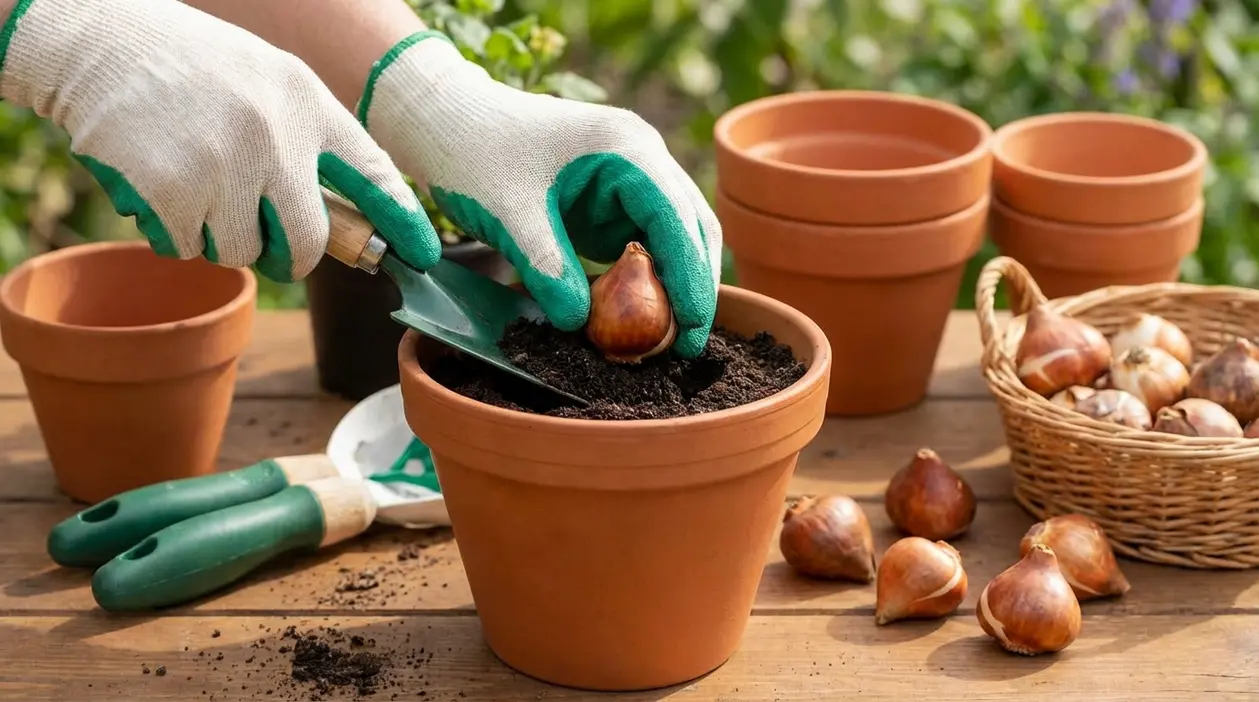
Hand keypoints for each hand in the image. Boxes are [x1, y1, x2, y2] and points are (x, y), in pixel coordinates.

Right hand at [0, 0, 439, 281]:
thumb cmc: (187, 66)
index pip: (372, 171)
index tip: (424, 253)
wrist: (98, 39)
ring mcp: (223, 165)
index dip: (401, 219)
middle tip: (275, 250)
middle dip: (294, 257)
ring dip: (220, 237)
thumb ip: (304, 139)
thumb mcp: (266, 82)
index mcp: (305, 102)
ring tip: (195, 185)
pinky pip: (189, 248)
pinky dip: (175, 232)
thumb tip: (340, 216)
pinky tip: (160, 187)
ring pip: (242, 252)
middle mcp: (274, 135)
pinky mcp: (172, 191)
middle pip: (308, 241)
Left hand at [358, 32, 721, 357]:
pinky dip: (643, 283)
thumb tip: (579, 325)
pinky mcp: (612, 202)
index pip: (678, 218)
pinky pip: (643, 246)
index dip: (691, 277)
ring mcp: (630, 180)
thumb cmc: (474, 152)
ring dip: (672, 287)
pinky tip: (633, 321)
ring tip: (661, 343)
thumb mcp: (509, 214)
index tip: (691, 330)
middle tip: (683, 348)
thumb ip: (546, 267)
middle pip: (691, 228)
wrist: (446, 121)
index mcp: (627, 149)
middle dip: (692, 287)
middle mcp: (641, 159)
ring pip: (674, 239)